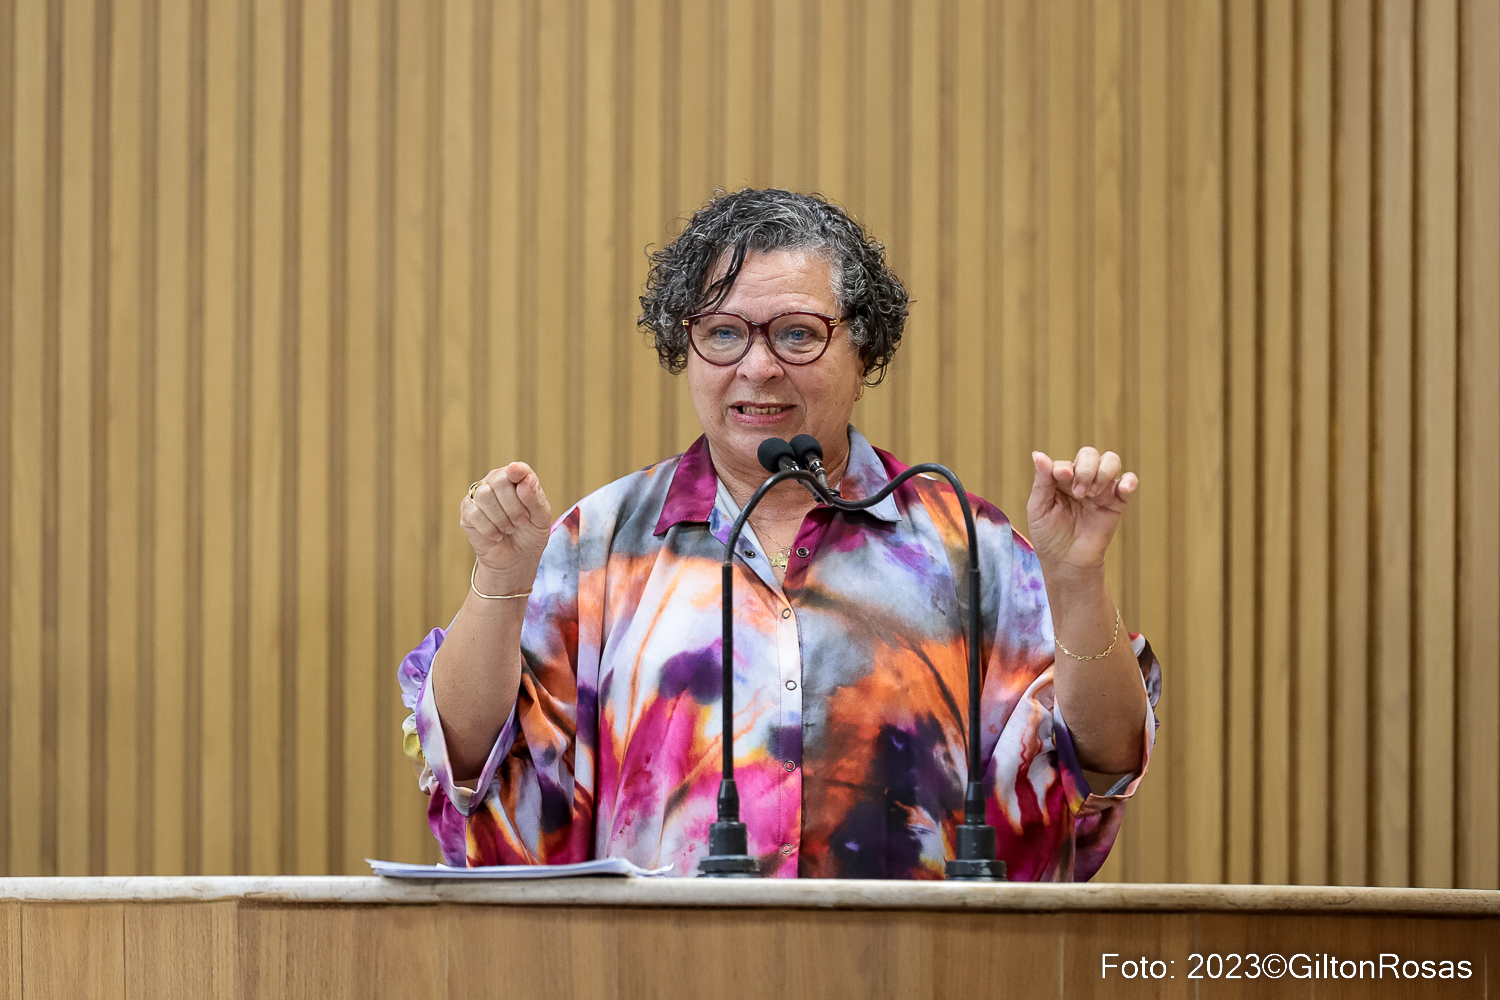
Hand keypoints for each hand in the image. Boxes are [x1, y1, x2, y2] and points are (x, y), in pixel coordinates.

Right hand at [460, 462, 552, 591]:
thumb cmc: (530, 534)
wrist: (516, 559)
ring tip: (509, 529)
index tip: (519, 477)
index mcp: (517, 479)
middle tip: (521, 523)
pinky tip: (497, 535)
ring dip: (501, 518)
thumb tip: (524, 479)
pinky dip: (489, 528)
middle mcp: (496, 481)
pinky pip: (474, 513)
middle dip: (513, 506)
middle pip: (499, 481)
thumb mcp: (541, 518)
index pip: (517, 469)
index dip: (518, 472)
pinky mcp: (467, 511)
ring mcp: (479, 495)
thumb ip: (535, 498)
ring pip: (484, 495)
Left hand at [1026, 448, 1137, 574]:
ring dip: (1103, 472)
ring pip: (1110, 461)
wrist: (1068, 561)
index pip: (1066, 462)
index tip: (1062, 476)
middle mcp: (1080, 479)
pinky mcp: (1117, 501)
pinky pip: (1129, 482)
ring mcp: (1100, 489)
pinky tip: (1122, 489)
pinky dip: (1129, 480)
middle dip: (1085, 470)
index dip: (1065, 467)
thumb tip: (1038, 454)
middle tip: (1079, 493)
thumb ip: (1042, 482)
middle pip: (1089, 455)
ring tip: (1093, 494)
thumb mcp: (1038, 509)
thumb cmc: (1049, 535)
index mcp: (1059, 479)